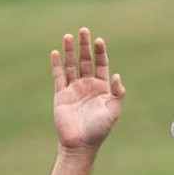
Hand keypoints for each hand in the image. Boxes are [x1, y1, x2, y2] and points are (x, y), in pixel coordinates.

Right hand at [50, 27, 125, 152]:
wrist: (80, 144)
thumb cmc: (99, 129)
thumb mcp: (113, 110)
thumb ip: (117, 93)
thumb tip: (117, 75)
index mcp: (102, 88)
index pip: (101, 65)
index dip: (100, 53)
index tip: (99, 41)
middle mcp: (88, 85)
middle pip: (85, 61)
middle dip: (85, 46)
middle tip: (84, 30)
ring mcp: (74, 89)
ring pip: (71, 65)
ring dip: (70, 51)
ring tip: (69, 36)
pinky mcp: (61, 94)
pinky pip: (58, 76)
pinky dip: (57, 64)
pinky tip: (56, 52)